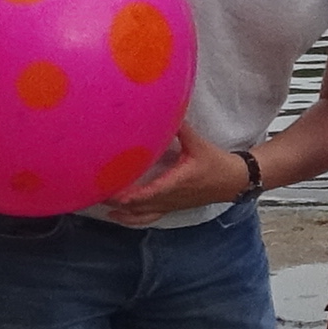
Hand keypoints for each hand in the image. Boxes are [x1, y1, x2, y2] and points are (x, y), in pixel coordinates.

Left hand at [95, 131, 242, 226]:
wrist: (233, 181)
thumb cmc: (216, 163)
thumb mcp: (199, 144)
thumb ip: (182, 128)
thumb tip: (167, 109)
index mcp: (177, 181)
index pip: (151, 191)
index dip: (132, 194)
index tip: (113, 191)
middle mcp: (170, 197)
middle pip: (139, 204)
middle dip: (117, 200)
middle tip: (95, 192)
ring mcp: (169, 205)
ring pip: (141, 213)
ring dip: (121, 210)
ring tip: (101, 203)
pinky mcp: (170, 207)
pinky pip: (148, 218)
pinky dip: (131, 219)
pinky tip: (116, 216)